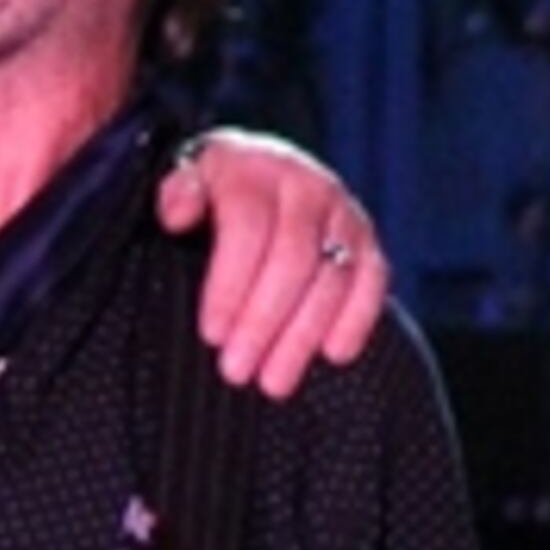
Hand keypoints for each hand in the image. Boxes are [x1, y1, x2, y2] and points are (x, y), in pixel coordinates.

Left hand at [154, 129, 389, 396]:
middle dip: (263, 322)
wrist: (261, 174)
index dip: (230, 285)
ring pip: (332, 278)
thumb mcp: (186, 183)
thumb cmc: (214, 196)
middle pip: (292, 259)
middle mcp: (305, 185)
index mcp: (253, 168)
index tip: (212, 334)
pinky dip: (357, 319)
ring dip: (303, 336)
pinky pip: (373, 280)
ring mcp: (342, 212)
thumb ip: (179, 194)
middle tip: (236, 371)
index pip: (247, 227)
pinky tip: (333, 355)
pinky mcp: (367, 240)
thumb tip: (177, 214)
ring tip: (273, 382)